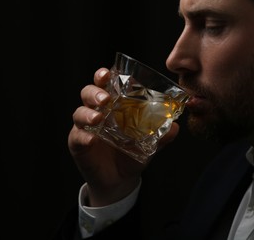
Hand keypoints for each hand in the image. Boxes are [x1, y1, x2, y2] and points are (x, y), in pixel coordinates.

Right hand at [68, 67, 179, 206]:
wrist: (121, 180)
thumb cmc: (133, 155)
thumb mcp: (150, 144)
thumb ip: (161, 135)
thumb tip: (175, 127)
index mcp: (113, 105)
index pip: (106, 84)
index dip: (104, 75)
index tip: (107, 73)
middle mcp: (97, 111)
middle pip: (88, 93)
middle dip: (95, 92)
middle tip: (105, 99)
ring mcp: (85, 127)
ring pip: (79, 112)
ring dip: (87, 112)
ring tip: (98, 118)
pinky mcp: (78, 143)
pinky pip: (77, 136)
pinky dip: (83, 135)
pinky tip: (91, 139)